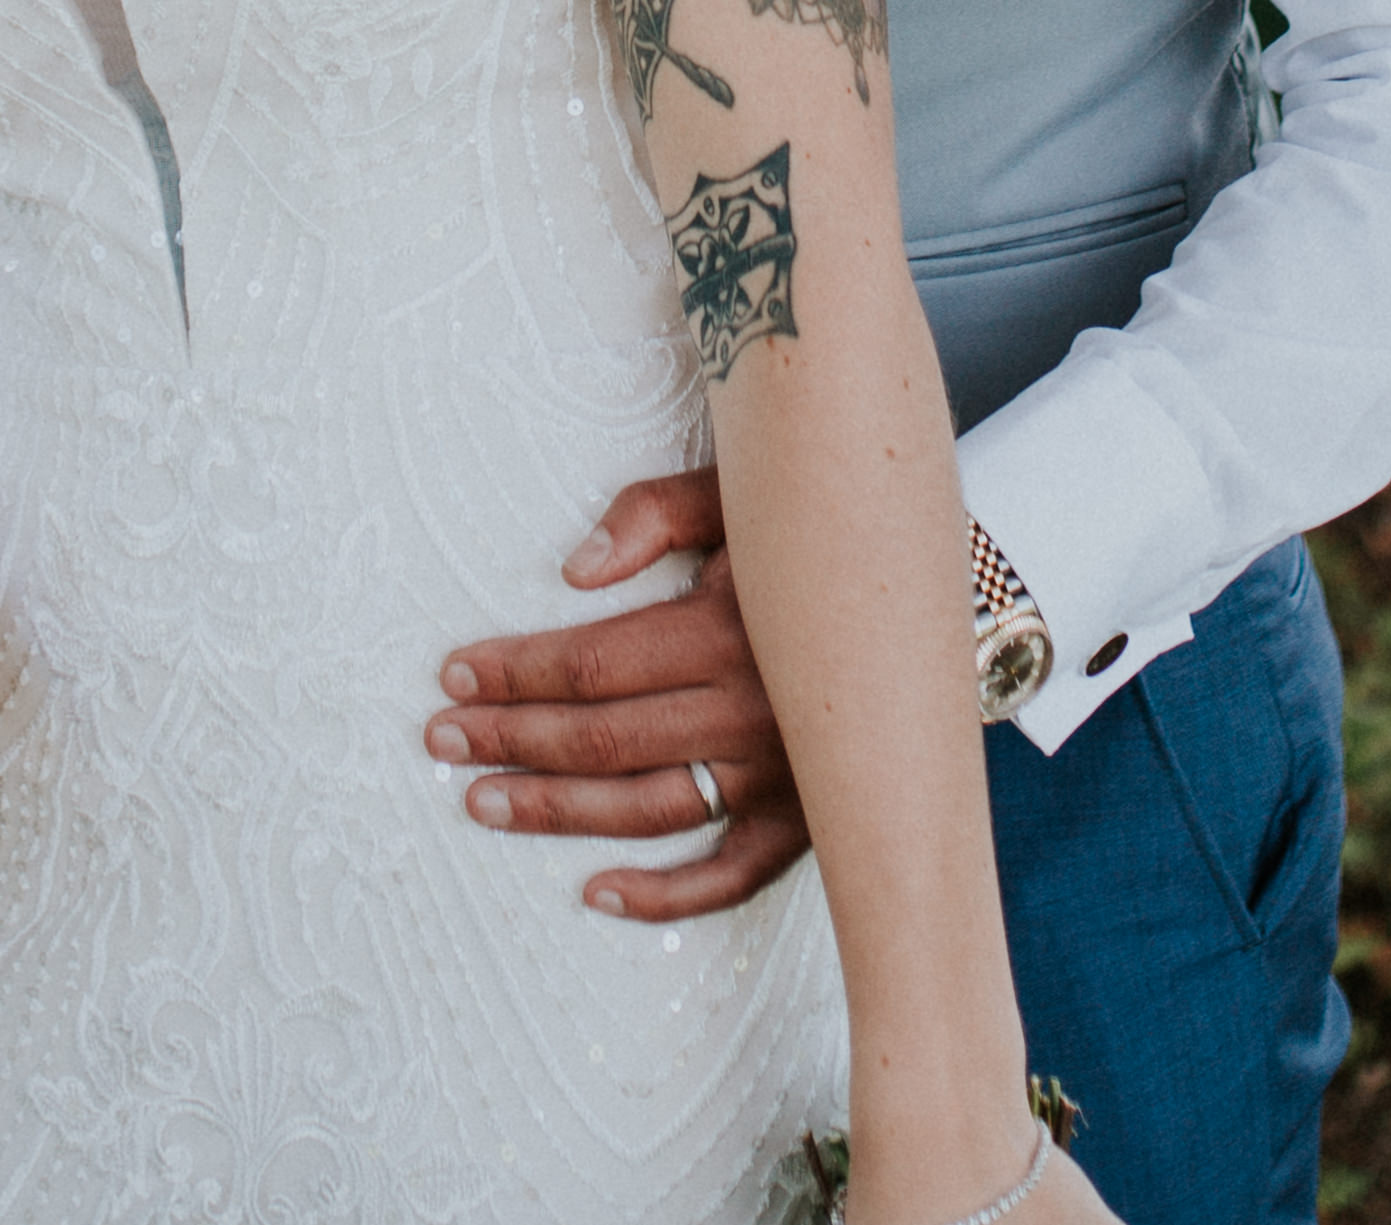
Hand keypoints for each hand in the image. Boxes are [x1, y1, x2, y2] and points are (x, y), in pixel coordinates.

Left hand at [426, 466, 805, 920]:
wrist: (948, 589)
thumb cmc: (821, 534)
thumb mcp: (743, 496)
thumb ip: (655, 516)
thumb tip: (573, 573)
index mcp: (731, 628)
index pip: (594, 663)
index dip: (515, 670)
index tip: (454, 673)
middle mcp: (755, 710)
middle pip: (604, 739)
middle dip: (511, 739)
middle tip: (442, 739)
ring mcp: (785, 775)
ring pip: (648, 809)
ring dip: (557, 810)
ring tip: (483, 802)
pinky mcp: (811, 819)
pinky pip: (733, 875)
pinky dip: (664, 895)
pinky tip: (597, 892)